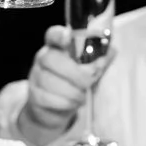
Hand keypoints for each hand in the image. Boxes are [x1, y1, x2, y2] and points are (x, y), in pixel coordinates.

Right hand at [18, 24, 112, 142]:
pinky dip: (65, 103)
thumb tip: (112, 50)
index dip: (60, 35)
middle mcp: (43, 58)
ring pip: (50, 81)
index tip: (68, 37)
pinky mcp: (34, 95)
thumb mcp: (89, 71)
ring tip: (82, 96)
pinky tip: (72, 103)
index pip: (54, 35)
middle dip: (76, 73)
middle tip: (90, 82)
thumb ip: (99, 61)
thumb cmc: (75, 85)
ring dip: (73, 92)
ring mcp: (36, 76)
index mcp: (57, 47)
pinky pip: (48, 98)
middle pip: (51, 59)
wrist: (56, 110)